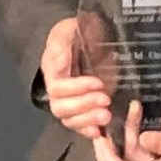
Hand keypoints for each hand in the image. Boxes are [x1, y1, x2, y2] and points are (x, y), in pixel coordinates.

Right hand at [41, 16, 116, 142]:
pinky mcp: (86, 108)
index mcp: (53, 70)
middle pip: (61, 108)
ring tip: (107, 115)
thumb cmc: (81, 30)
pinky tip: (99, 132)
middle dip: (84, 107)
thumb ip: (61, 42)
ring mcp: (73, 101)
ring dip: (88, 120)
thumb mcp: (69, 28)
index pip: (57, 88)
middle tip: (106, 99)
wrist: (95, 36)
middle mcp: (60, 90)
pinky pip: (80, 127)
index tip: (98, 82)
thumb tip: (58, 63)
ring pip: (70, 120)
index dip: (76, 88)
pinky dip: (88, 131)